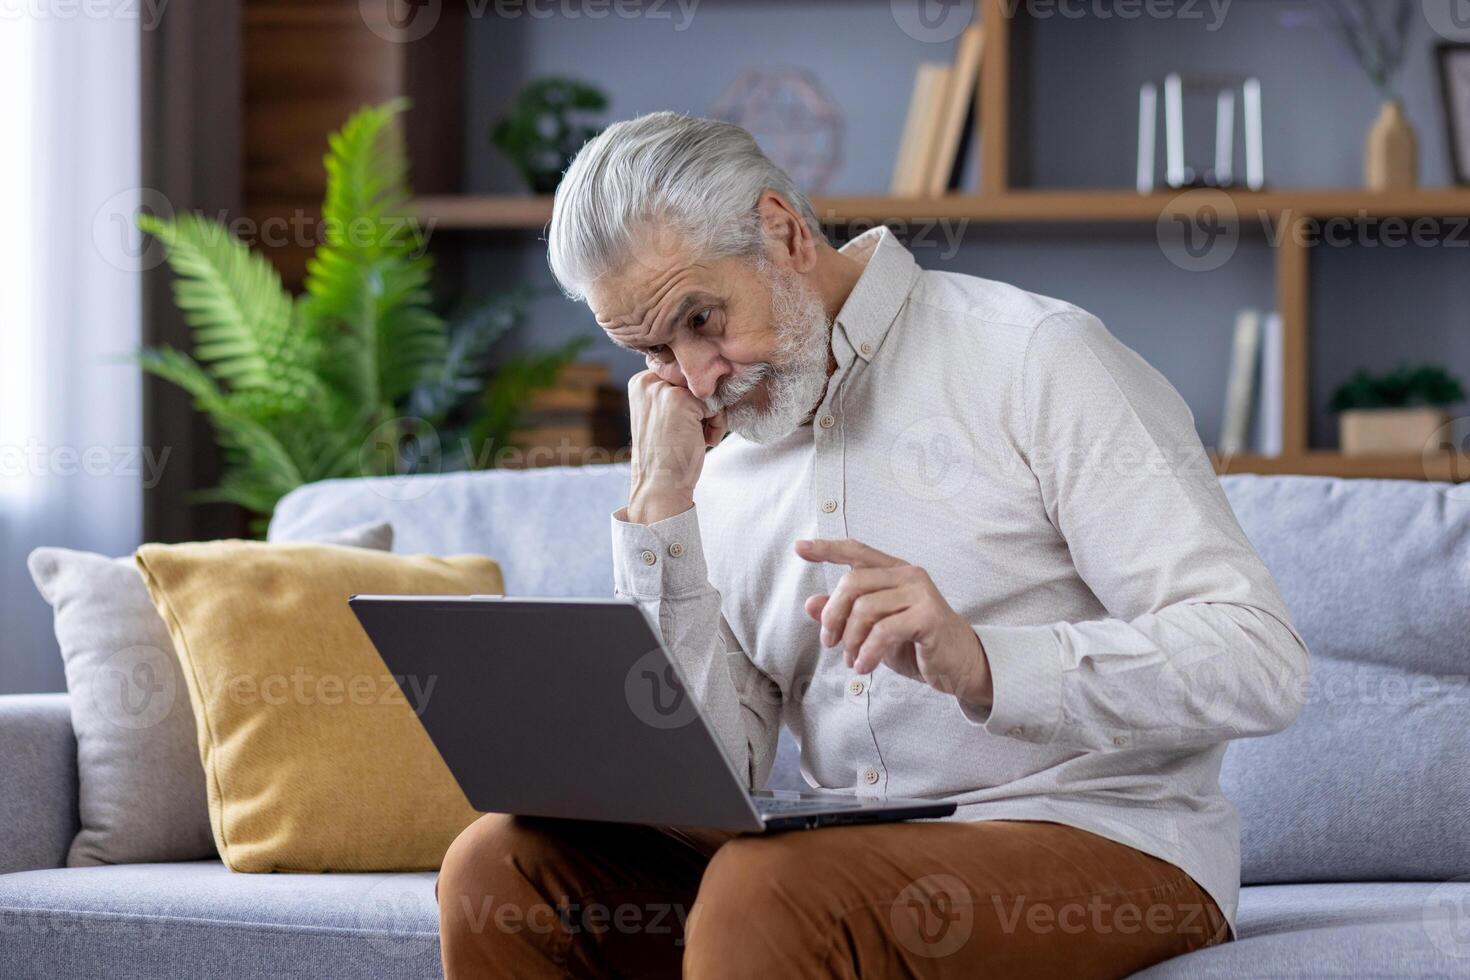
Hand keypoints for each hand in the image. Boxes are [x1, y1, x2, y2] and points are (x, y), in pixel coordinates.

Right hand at [625, 370, 727, 524]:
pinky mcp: (682, 401)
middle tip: (689, 433)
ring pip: (708, 393)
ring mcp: (664, 390)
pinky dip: (717, 425)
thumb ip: (675, 393)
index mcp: (640, 382)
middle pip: (696, 382)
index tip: (679, 426)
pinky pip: (716, 405)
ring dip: (710, 418)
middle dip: (701, 408)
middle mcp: (648, 381)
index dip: (690, 402)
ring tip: (695, 438)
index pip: (683, 377)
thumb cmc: (666, 455)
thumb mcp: (662, 415)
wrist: (660, 485)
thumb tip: (711, 377)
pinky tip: (701, 441)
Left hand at [796, 538, 992, 706]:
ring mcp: (920, 593)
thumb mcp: (873, 629)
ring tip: (852, 660)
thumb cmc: (917, 643)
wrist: (959, 665)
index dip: (826, 549)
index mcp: (894, 571)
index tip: (799, 548)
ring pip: (865, 609)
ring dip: (851, 640)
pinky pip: (883, 631)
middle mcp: (907, 575)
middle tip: (829, 642)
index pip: (856, 550)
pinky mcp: (928, 616)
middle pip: (852, 583)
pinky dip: (868, 652)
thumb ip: (845, 614)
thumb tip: (810, 604)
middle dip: (833, 616)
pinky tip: (864, 666)